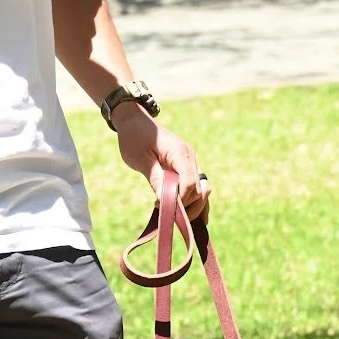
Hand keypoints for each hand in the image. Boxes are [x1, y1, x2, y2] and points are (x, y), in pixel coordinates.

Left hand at [114, 104, 209, 218]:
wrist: (135, 121)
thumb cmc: (134, 137)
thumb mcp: (140, 158)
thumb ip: (155, 178)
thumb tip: (164, 200)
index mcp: (180, 153)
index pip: (189, 183)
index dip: (179, 199)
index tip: (161, 206)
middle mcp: (190, 158)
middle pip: (200, 189)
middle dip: (186, 206)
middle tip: (165, 212)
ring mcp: (191, 162)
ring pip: (203, 190)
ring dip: (193, 206)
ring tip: (175, 216)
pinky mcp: (186, 167)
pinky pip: (197, 187)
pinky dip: (196, 201)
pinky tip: (194, 217)